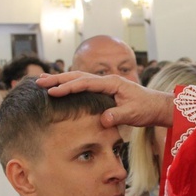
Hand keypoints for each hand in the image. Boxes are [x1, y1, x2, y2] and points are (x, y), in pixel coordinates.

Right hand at [37, 72, 174, 127]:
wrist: (157, 106)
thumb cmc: (146, 109)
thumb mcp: (134, 114)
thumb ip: (118, 115)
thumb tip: (103, 119)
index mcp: (112, 83)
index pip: (85, 83)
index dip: (68, 87)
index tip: (52, 91)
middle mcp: (107, 80)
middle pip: (78, 76)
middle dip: (58, 78)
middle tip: (38, 81)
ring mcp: (106, 83)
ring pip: (79, 78)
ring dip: (62, 79)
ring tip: (43, 80)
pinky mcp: (106, 89)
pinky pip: (84, 84)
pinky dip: (71, 84)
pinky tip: (61, 87)